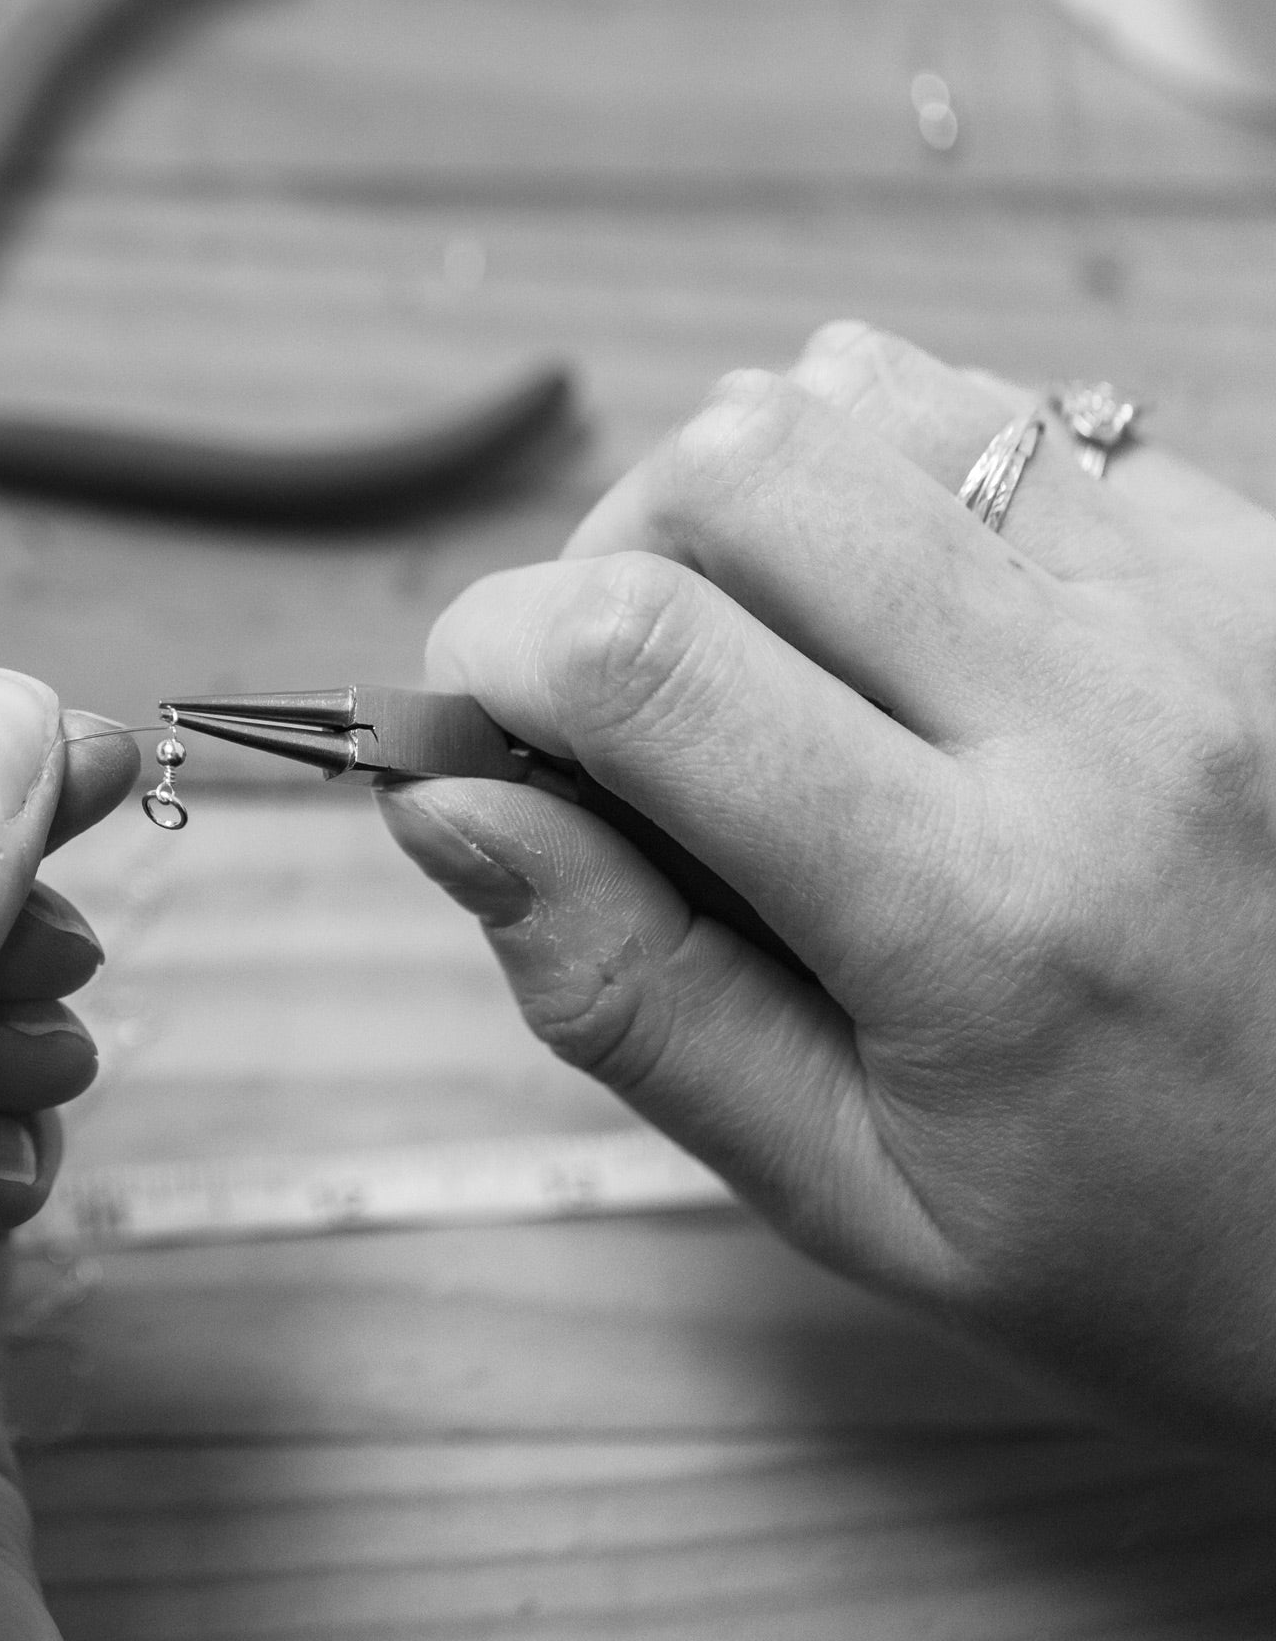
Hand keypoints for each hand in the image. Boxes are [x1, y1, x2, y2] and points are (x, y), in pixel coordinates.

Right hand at [381, 322, 1275, 1440]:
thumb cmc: (1137, 1244)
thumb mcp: (848, 1191)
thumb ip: (628, 994)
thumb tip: (446, 807)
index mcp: (982, 914)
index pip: (646, 660)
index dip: (491, 648)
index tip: (469, 715)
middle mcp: (1109, 717)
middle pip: (737, 469)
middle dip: (604, 557)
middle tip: (622, 699)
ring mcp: (1207, 607)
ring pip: (857, 396)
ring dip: (740, 503)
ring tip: (767, 650)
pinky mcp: (1258, 555)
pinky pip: (999, 413)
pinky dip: (881, 476)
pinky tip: (897, 615)